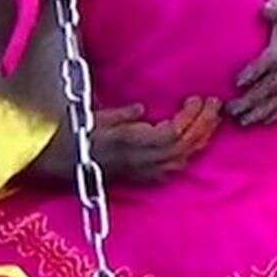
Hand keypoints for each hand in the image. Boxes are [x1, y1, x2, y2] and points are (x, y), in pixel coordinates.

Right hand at [73, 99, 221, 184]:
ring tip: (213, 117)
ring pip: (183, 158)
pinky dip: (191, 151)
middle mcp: (141, 161)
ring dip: (202, 137)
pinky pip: (176, 167)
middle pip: (183, 147)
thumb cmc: (75, 134)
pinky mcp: (145, 178)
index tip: (196, 98)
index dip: (189, 118)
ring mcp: (144, 172)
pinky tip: (199, 139)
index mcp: (129, 143)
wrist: (61, 163)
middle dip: (203, 124)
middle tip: (215, 103)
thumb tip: (142, 110)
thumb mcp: (95, 118)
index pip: (171, 135)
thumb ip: (121, 116)